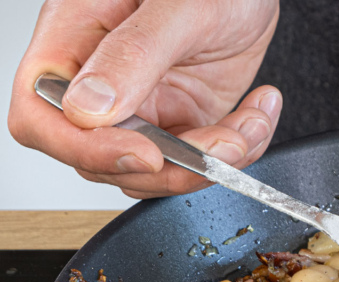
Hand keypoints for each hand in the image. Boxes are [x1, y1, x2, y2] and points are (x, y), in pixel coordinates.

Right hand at [8, 0, 281, 198]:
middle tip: (228, 142)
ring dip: (212, 163)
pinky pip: (197, 160)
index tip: (146, 153)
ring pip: (155, 170)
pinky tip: (259, 113)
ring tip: (253, 122)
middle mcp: (102, 78)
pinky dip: (237, 151)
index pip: (42, 114)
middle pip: (103, 158)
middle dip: (173, 166)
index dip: (85, 148)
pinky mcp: (183, 117)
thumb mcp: (180, 6)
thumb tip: (88, 109)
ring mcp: (144, 103)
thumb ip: (134, 53)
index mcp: (75, 39)